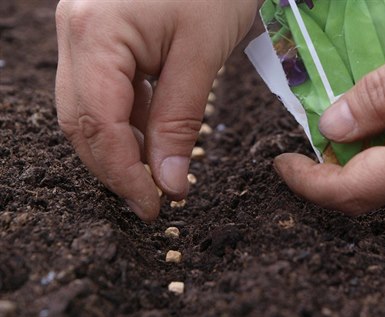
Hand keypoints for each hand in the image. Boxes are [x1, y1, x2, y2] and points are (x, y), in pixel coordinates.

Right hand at [55, 1, 258, 220]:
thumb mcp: (201, 56)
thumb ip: (179, 121)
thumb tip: (167, 181)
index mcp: (94, 34)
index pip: (98, 125)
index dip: (123, 174)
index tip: (153, 206)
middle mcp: (75, 33)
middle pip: (81, 121)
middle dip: (115, 167)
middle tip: (152, 200)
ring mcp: (83, 33)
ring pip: (90, 110)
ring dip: (121, 148)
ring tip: (157, 176)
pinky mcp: (100, 37)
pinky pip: (106, 92)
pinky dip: (129, 122)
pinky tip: (153, 139)